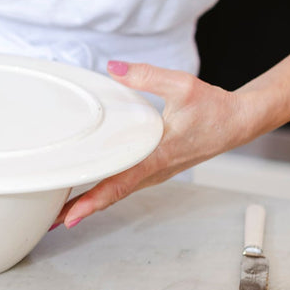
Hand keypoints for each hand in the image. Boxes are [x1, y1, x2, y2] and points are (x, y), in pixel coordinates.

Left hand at [57, 60, 249, 228]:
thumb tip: (114, 69)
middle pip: (112, 194)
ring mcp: (155, 172)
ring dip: (91, 202)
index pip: (120, 183)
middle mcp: (154, 170)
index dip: (94, 200)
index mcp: (157, 155)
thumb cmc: (214, 108)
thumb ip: (146, 76)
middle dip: (82, 209)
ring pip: (118, 191)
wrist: (239, 122)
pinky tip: (90, 190)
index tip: (71, 215)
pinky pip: (126, 183)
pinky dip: (105, 191)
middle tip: (50, 220)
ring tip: (62, 211)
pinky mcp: (156, 168)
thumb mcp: (182, 85)